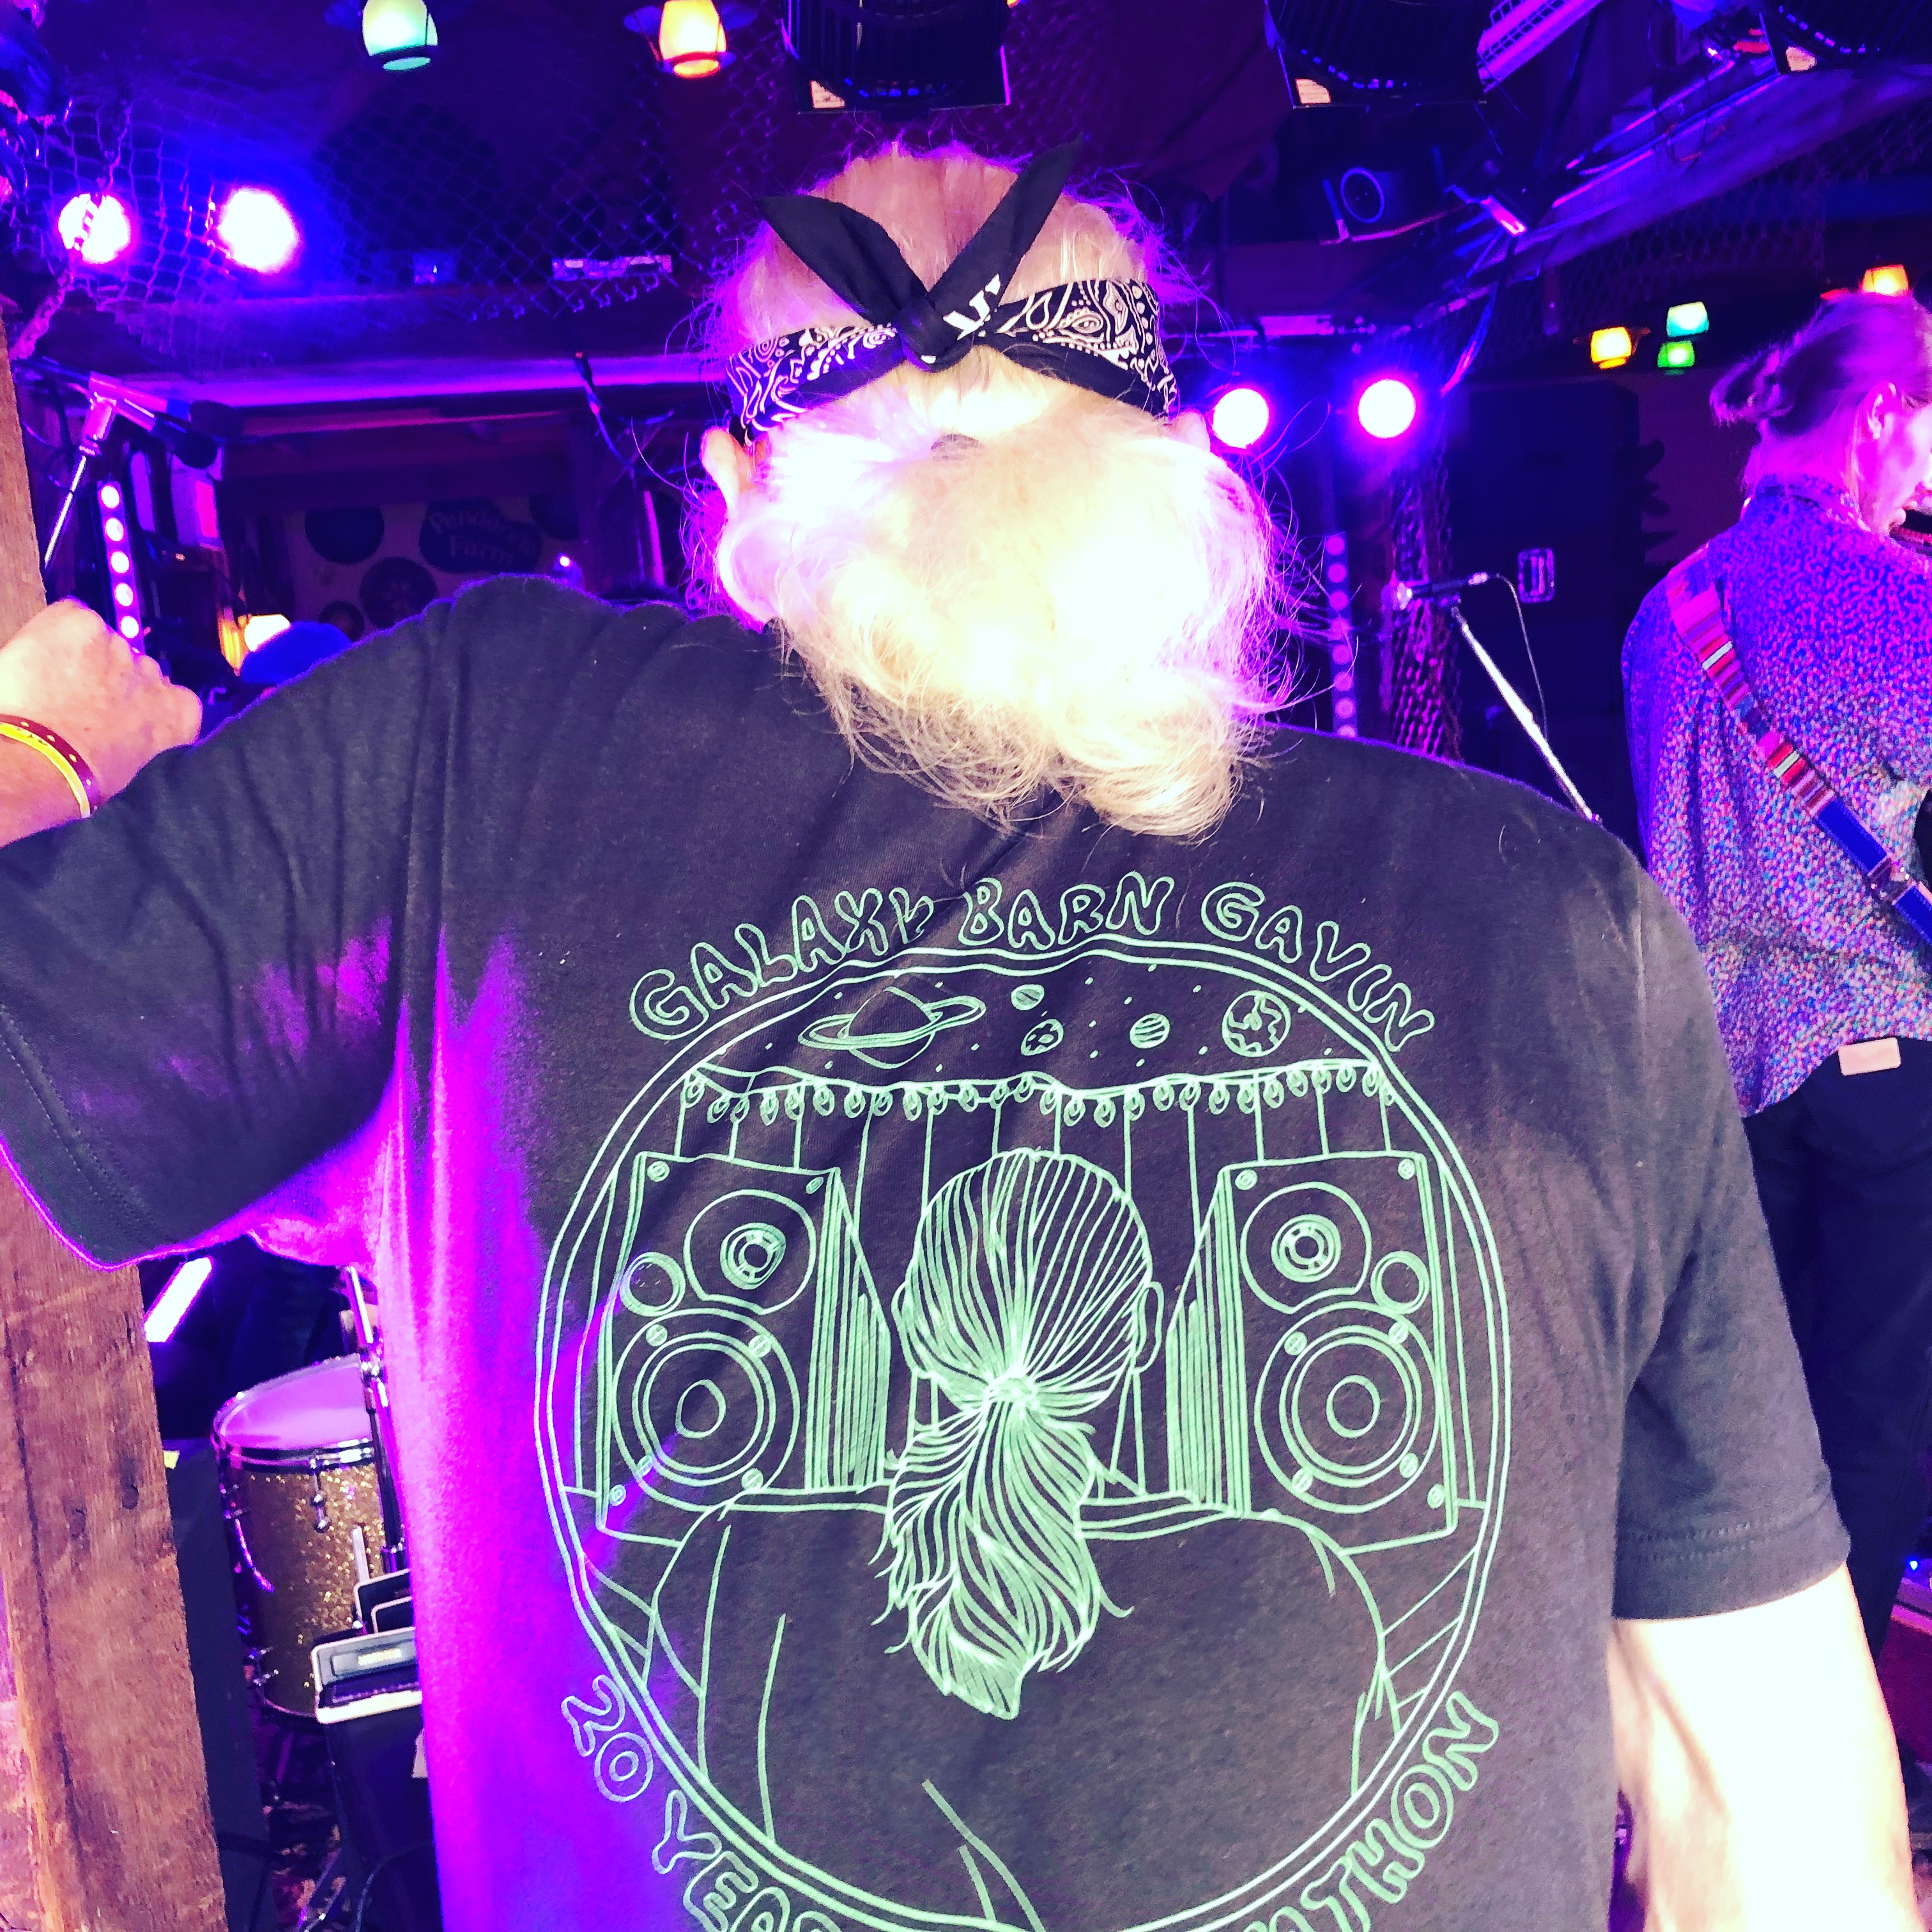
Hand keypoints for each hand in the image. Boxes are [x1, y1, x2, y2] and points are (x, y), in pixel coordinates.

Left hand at [0, 601, 199, 798]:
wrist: (45, 759)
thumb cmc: (87, 778)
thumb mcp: (135, 765)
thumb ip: (143, 737)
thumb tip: (126, 730)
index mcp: (179, 713)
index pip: (176, 697)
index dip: (144, 703)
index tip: (123, 717)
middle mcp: (154, 676)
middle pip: (135, 667)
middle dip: (111, 680)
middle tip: (80, 703)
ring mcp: (118, 647)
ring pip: (102, 644)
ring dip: (82, 658)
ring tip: (53, 685)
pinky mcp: (82, 624)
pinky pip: (70, 617)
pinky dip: (54, 632)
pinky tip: (41, 660)